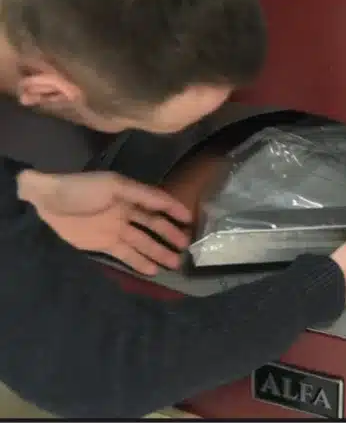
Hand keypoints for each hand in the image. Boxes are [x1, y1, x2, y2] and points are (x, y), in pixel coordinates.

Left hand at [17, 170, 191, 274]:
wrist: (45, 202)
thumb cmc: (81, 189)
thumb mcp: (113, 185)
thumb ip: (142, 194)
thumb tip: (167, 204)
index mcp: (130, 194)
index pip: (158, 203)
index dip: (174, 210)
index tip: (190, 220)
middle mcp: (127, 212)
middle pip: (153, 225)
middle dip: (170, 235)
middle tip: (186, 247)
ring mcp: (116, 229)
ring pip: (143, 242)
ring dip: (159, 252)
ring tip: (175, 263)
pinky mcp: (104, 244)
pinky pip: (126, 254)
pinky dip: (139, 262)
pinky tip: (153, 270)